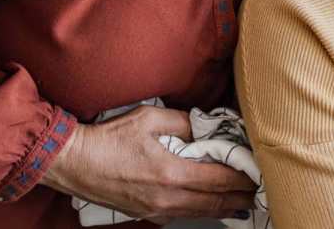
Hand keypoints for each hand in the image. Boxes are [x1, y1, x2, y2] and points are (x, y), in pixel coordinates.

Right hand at [40, 105, 255, 221]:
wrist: (73, 163)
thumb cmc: (108, 139)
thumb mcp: (150, 119)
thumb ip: (185, 122)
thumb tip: (207, 126)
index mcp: (172, 173)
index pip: (220, 179)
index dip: (243, 178)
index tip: (259, 173)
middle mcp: (167, 196)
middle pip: (215, 201)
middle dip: (240, 197)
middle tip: (260, 192)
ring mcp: (156, 209)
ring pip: (200, 212)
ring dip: (225, 208)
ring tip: (243, 203)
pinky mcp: (146, 213)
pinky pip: (183, 215)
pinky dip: (202, 211)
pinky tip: (211, 207)